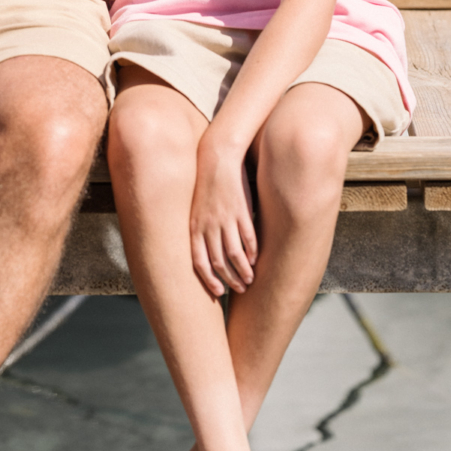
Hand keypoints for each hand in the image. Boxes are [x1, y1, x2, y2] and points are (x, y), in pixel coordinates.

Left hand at [190, 135, 256, 297]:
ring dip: (243, 271)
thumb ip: (200, 230)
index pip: (200, 262)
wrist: (216, 158)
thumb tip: (205, 252)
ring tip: (250, 280)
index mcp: (195, 227)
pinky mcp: (241, 211)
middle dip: (230, 280)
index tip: (218, 293)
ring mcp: (225, 219)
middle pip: (219, 262)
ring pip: (235, 254)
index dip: (209, 280)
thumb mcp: (196, 209)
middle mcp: (209, 225)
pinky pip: (247, 237)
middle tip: (240, 290)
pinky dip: (252, 252)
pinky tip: (256, 259)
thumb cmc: (206, 185)